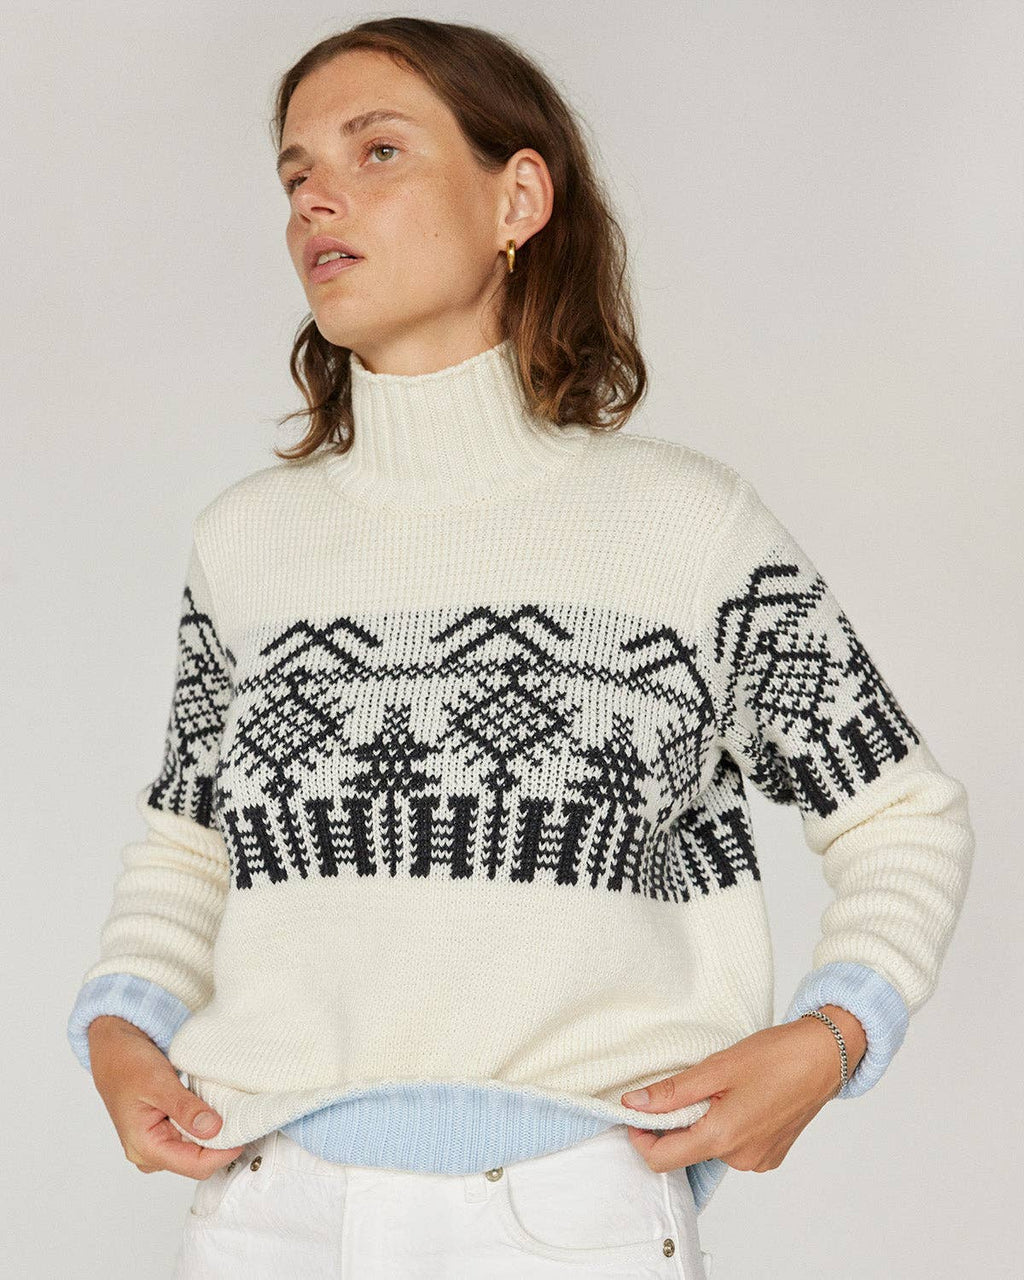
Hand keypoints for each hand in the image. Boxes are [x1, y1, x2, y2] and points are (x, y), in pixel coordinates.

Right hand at [87, 1015, 244, 1178]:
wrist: (113, 1048)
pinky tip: (215, 1109)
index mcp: (143, 1147)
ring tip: (230, 1112)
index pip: (193, 1165)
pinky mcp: (163, 1131)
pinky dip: (205, 1125)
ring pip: (195, 1150)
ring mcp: (156, 1143)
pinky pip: (190, 1136)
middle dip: (220, 1144)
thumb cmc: (127, 1064)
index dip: (222, 1153)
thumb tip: (213, 1129)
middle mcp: (149, 1152)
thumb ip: (185, 1109)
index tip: (244, 1134)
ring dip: (214, 1134)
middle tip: (242, 1120)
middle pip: (196, 1161)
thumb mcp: (158, 1083)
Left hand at [620, 1006, 866, 1173]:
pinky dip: (725, 1126)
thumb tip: (634, 1105)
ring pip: (709, 1148)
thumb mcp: (717, 1067)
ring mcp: (757, 1160)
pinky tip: (740, 1098)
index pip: (661, 1160)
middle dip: (675, 1123)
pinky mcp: (770, 1155)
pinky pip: (733, 1147)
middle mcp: (740, 1159)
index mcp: (723, 1138)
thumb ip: (673, 1092)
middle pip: (685, 1152)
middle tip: (687, 1086)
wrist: (826, 1056)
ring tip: (720, 1088)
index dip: (640, 1137)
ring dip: (702, 1122)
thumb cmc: (776, 1056)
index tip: (637, 1110)